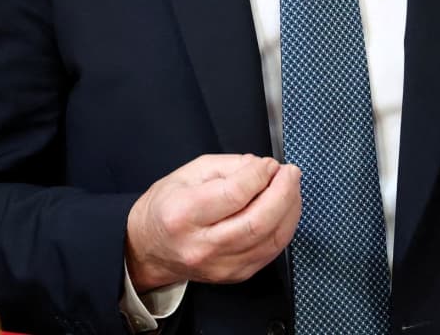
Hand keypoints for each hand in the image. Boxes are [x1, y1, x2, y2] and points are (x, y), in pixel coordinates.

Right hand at [125, 153, 300, 289]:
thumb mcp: (186, 174)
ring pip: (271, 239)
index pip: (233, 195)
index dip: (258, 176)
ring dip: (289, 209)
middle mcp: (202, 245)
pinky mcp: (236, 275)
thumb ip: (226, 167)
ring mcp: (221, 265)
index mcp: (183, 214)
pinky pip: (272, 252)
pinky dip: (285, 228)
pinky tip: (285, 209)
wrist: (149, 249)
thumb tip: (261, 167)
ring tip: (291, 187)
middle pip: (257, 221)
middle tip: (289, 173)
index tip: (268, 163)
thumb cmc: (165, 208)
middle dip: (283, 193)